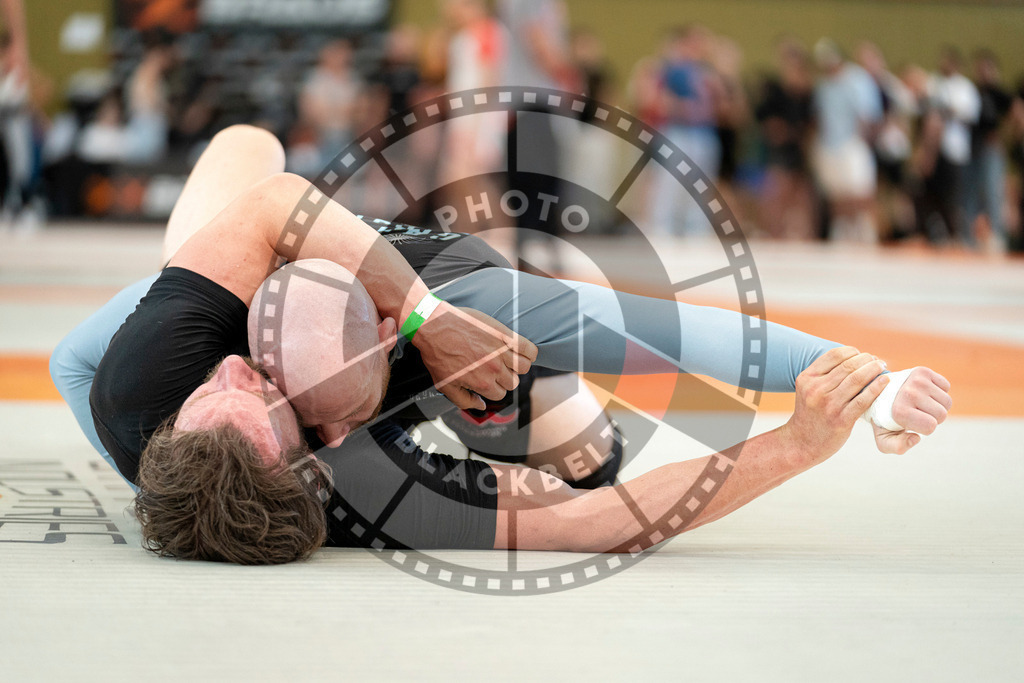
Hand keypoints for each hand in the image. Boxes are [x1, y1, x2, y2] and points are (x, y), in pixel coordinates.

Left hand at [414, 303, 537, 409]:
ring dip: (517, 366)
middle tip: (493, 368)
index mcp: (482, 384)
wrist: (434, 325)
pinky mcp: (504, 335)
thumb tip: (482, 406)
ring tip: (506, 359)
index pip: (500, 394)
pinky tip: (520, 351)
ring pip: (523, 367)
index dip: (493, 387)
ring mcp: (501, 352)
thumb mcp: (445, 385)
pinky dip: (530, 353)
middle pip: (513, 382)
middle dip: (504, 378)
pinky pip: (529, 349)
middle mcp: (495, 370)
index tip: (486, 379)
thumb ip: (465, 401)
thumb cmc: (437, 355)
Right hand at [783, 346, 888, 462]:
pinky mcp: (841, 420)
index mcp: (807, 378)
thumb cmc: (811, 413)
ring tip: (882, 367)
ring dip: (874, 370)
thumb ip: (825, 375)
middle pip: (848, 366)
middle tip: (877, 360)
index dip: (852, 352)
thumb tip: (855, 359)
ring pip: (857, 380)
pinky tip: (885, 381)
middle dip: (867, 359)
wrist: (802, 442)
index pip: (834, 355)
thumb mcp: (808, 390)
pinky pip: (863, 399)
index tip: (862, 355)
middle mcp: (816, 390)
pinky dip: (877, 387)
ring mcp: (829, 405)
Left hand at [872, 366, 951, 453]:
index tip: (913, 423)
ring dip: (937, 405)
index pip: (931, 426)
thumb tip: (915, 438)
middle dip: (933, 418)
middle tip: (917, 412)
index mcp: (899, 411)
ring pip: (947, 401)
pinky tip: (924, 393)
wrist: (880, 394)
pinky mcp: (923, 371)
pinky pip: (946, 386)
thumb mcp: (885, 439)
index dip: (926, 428)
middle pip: (942, 415)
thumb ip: (898, 446)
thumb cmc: (886, 420)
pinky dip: (939, 391)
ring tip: (920, 403)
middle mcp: (908, 393)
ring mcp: (916, 380)